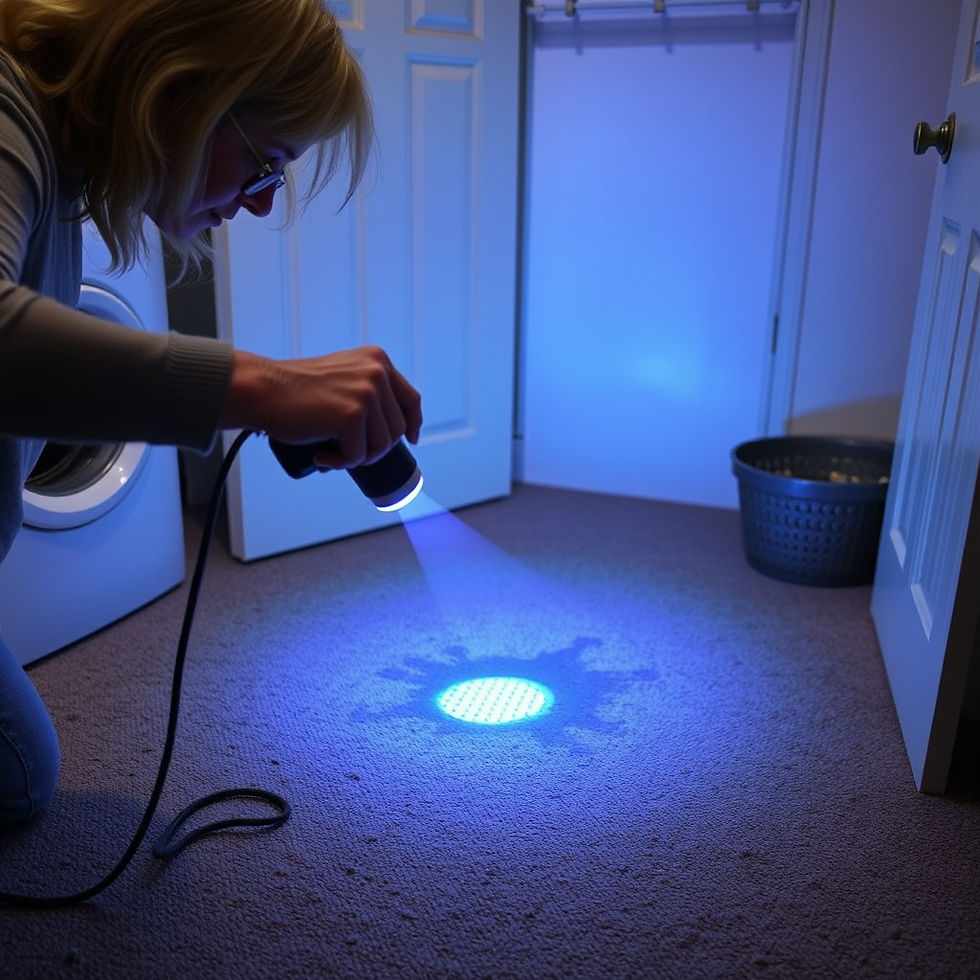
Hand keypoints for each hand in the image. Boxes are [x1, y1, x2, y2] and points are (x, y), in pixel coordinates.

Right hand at [220, 345, 421, 467]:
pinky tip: (321, 456)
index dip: (413, 423)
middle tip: (347, 450)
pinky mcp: (353, 415)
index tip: (411, 439)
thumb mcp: (343, 376)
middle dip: (375, 447)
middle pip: (397, 429)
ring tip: (330, 451)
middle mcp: (377, 373)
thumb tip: (394, 431)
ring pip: (381, 446)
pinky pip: (359, 456)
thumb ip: (367, 389)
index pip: (410, 398)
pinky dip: (339, 463)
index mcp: (378, 360)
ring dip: (356, 457)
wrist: (264, 389)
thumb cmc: (296, 389)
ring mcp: (367, 393)